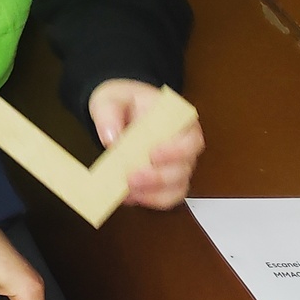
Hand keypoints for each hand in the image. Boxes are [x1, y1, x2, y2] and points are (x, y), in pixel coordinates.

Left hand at [90, 78, 203, 209]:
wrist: (118, 112)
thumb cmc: (123, 103)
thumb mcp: (110, 99)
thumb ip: (108, 114)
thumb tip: (112, 138)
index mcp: (178, 120)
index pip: (191, 138)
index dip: (177, 150)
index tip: (153, 154)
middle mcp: (183, 146)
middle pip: (184, 168)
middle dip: (159, 177)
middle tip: (132, 178)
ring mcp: (176, 166)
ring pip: (177, 187)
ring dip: (153, 193)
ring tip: (127, 191)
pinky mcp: (164, 182)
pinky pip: (165, 198)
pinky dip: (148, 200)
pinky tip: (128, 196)